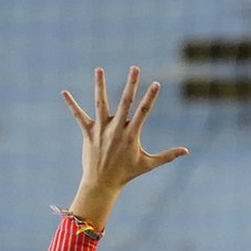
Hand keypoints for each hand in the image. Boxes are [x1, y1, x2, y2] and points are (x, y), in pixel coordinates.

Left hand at [63, 66, 188, 228]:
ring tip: (99, 69)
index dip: (151, 97)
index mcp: (131, 135)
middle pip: (125, 101)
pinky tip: (64, 92)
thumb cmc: (127, 173)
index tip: (156, 83)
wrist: (102, 183)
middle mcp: (116, 129)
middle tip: (135, 68)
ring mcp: (101, 129)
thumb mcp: (149, 164)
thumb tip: (187, 151)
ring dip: (100, 85)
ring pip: (100, 103)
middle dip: (131, 84)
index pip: (144, 111)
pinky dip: (71, 104)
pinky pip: (78, 115)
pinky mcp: (88, 132)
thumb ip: (168, 156)